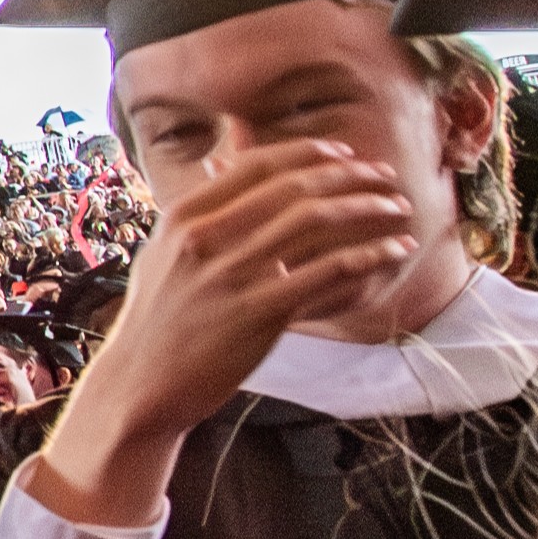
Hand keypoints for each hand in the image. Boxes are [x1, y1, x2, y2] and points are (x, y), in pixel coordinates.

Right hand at [32, 141, 416, 527]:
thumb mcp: (161, 255)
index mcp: (182, 219)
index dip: (308, 153)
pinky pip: (328, 272)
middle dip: (351, 175)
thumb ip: (196, 211)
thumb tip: (219, 163)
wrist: (140, 385)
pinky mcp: (258, 313)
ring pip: (316, 221)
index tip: (342, 154)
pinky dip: (370, 256)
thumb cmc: (155, 322)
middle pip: (294, 187)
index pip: (256, 166)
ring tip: (397, 209)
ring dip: (368, 208)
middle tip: (384, 175)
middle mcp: (204, 240)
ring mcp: (230, 276)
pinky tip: (394, 251)